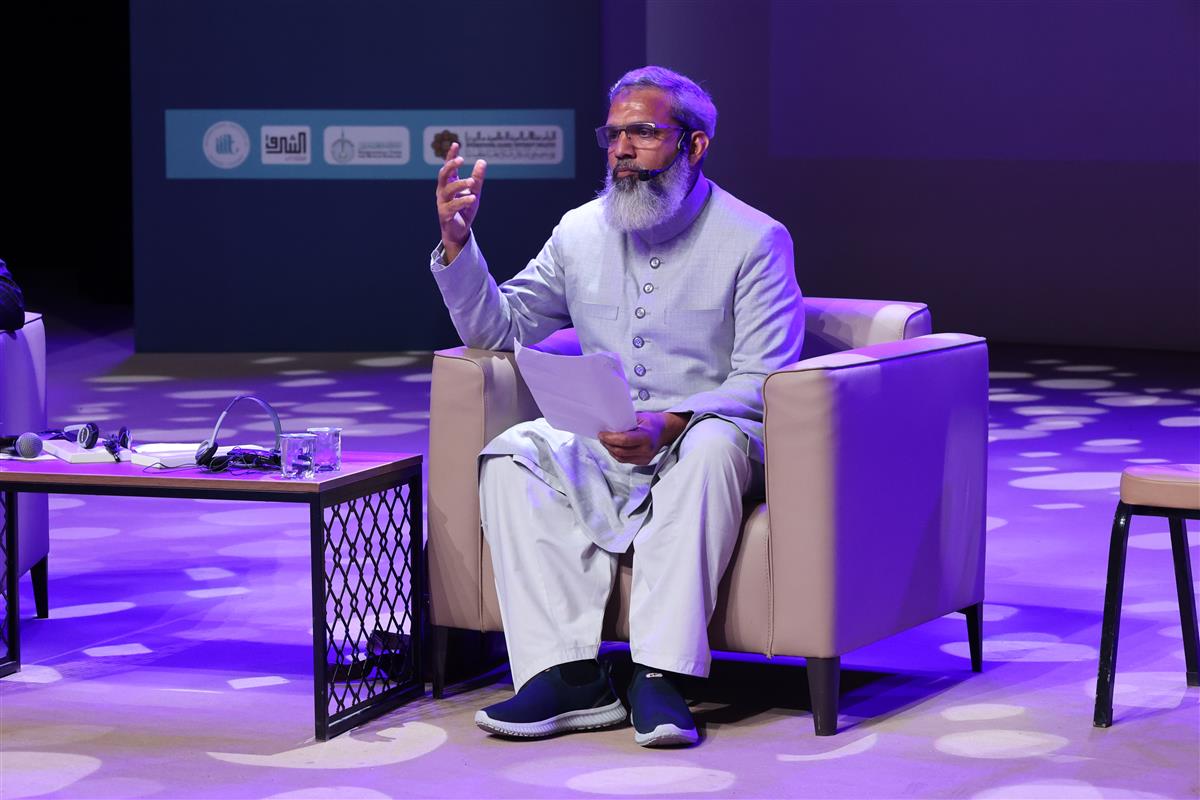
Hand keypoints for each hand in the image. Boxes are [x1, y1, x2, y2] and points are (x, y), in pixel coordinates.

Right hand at [436, 141, 486, 262]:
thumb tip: (482, 161)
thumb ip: (477, 178)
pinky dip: (463, 201)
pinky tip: (472, 198)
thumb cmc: (464, 210)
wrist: (459, 231)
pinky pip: (453, 206)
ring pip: (448, 190)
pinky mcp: (445, 214)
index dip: (451, 156)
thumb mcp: (474, 192)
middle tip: (461, 160)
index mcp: (449, 184)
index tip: (455, 144)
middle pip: (443, 175)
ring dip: (460, 184)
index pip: (449, 167)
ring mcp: (442, 202)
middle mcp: (443, 191)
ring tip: (472, 182)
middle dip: (451, 166)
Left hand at [598, 411, 689, 465]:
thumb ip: (626, 422)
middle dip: (608, 444)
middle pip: (620, 451)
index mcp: (646, 437)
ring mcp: (645, 458)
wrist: (665, 432)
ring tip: (605, 442)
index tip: (602, 434)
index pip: (624, 440)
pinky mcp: (642, 462)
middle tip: (602, 437)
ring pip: (621, 458)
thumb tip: (609, 425)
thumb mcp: (640, 417)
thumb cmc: (652, 422)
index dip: (610, 438)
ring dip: (610, 450)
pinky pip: (625, 460)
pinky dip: (617, 454)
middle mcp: (646, 450)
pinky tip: (613, 447)